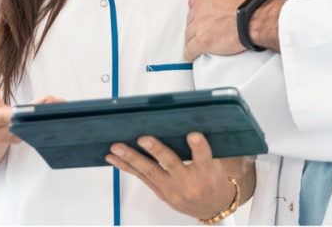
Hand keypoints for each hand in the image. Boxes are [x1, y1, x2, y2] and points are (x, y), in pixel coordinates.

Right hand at [0, 86, 63, 144]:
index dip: (12, 114)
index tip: (25, 109)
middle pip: (20, 125)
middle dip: (37, 113)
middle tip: (54, 101)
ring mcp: (11, 138)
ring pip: (30, 128)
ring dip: (46, 116)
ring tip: (60, 103)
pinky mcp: (21, 137)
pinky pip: (34, 128)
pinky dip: (46, 118)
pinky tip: (58, 108)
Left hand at [106, 132, 237, 220]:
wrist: (211, 207)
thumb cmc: (212, 180)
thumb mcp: (216, 163)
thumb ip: (201, 148)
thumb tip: (183, 124)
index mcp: (206, 172)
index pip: (204, 157)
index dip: (198, 147)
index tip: (193, 135)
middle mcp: (188, 183)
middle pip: (171, 165)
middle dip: (156, 151)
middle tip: (143, 139)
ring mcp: (173, 190)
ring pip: (150, 172)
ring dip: (132, 159)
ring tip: (118, 148)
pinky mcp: (161, 194)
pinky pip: (142, 179)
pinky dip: (127, 167)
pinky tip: (115, 159)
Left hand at [184, 0, 262, 61]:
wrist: (257, 17)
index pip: (194, 2)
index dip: (200, 9)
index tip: (208, 14)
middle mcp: (198, 9)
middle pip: (191, 19)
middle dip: (198, 25)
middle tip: (208, 30)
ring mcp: (198, 26)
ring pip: (189, 35)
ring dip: (194, 39)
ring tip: (202, 43)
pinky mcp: (202, 42)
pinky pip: (189, 50)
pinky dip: (191, 54)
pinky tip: (194, 55)